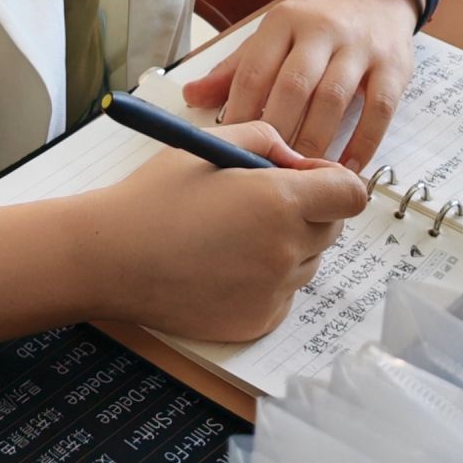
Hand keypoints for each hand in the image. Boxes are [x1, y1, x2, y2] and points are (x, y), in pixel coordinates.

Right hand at [75, 123, 370, 341]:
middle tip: (259, 203)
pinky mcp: (258, 322)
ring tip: (231, 235)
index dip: (335, 183)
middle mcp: (285, 250)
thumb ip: (268, 140)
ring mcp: (273, 292)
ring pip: (307, 263)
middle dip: (309, 212)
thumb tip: (299, 162)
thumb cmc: (155, 197)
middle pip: (332, 229)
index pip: (352, 195)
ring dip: (285, 247)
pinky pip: (283, 295)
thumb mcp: (211, 145)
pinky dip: (265, 281)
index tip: (308, 179)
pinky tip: (222, 266)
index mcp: (279, 201)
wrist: (111, 258)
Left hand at [181, 0, 419, 171]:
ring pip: (333, 100)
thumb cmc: (316, 25)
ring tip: (303, 177)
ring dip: (316, 142)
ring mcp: (360, 48)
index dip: (241, 113)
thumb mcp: (273, 36)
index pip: (255, 70)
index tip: (234, 149)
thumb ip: (236, 69)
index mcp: (283, 22)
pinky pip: (378, 111)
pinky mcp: (394, 67)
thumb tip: (191, 97)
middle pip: (293, 86)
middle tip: (267, 173)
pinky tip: (347, 169)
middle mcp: (321, 31)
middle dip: (277, 133)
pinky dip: (362, 143)